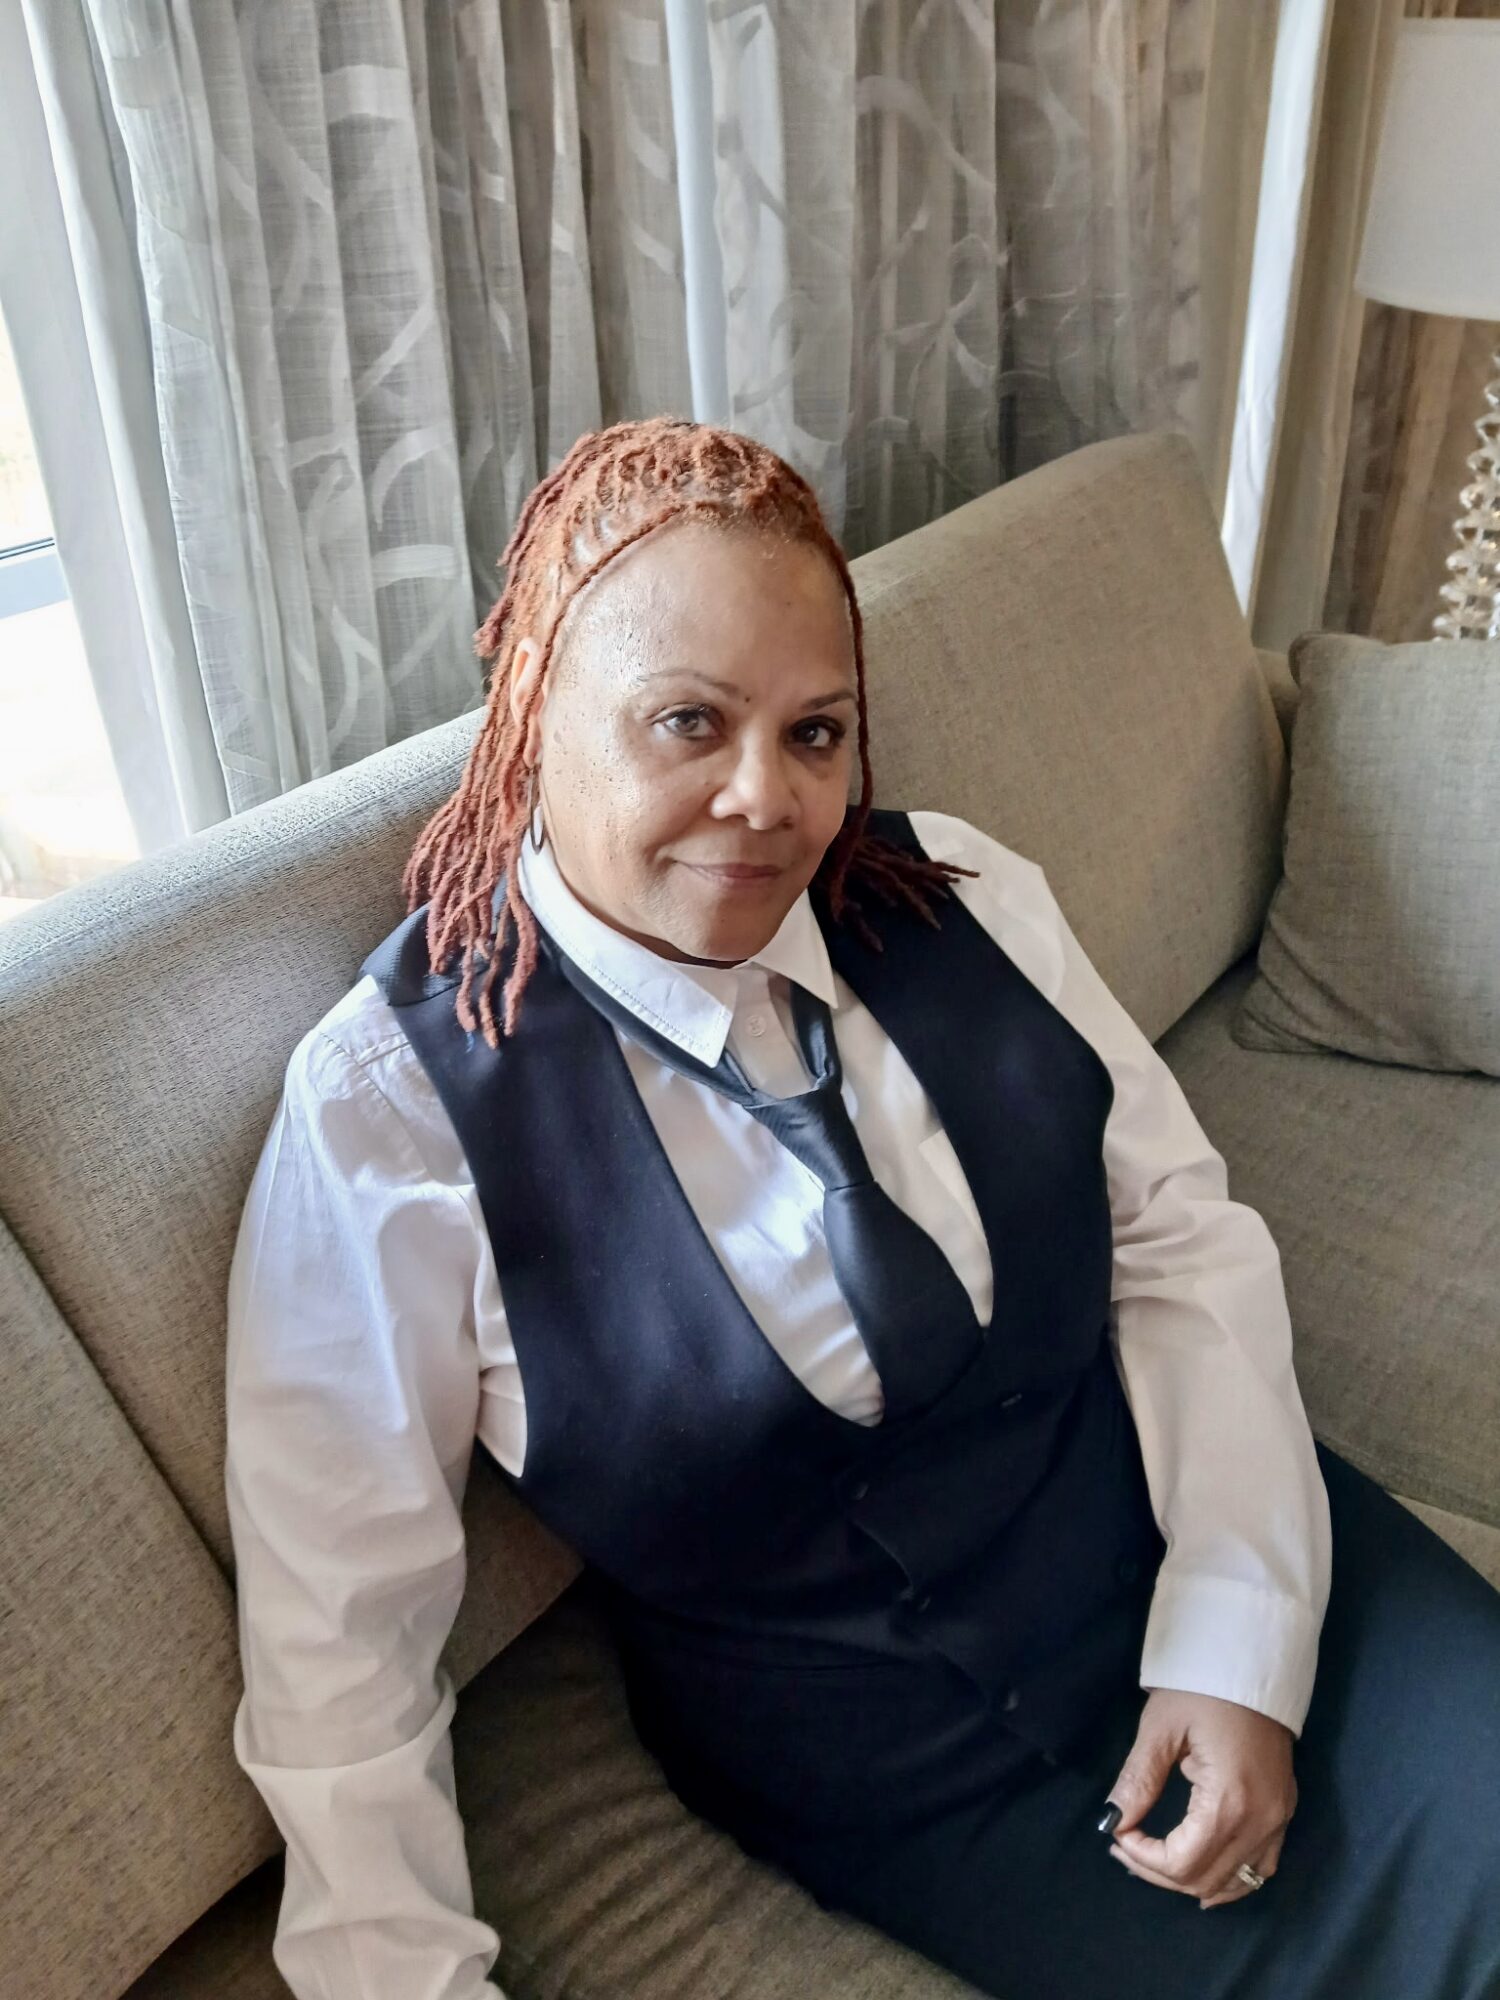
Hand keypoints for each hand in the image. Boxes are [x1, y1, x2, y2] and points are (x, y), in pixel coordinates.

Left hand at [1103, 1688, 1296, 1908]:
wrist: (1254, 1663)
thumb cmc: (1202, 1688)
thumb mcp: (1161, 1728)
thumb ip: (1139, 1781)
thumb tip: (1113, 1821)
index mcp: (1230, 1801)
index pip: (1183, 1863)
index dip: (1144, 1858)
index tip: (1118, 1833)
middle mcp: (1261, 1821)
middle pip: (1206, 1880)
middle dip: (1159, 1871)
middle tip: (1125, 1846)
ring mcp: (1278, 1819)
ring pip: (1235, 1882)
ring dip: (1191, 1880)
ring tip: (1153, 1859)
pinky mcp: (1284, 1812)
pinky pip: (1260, 1867)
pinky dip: (1229, 1878)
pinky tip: (1202, 1873)